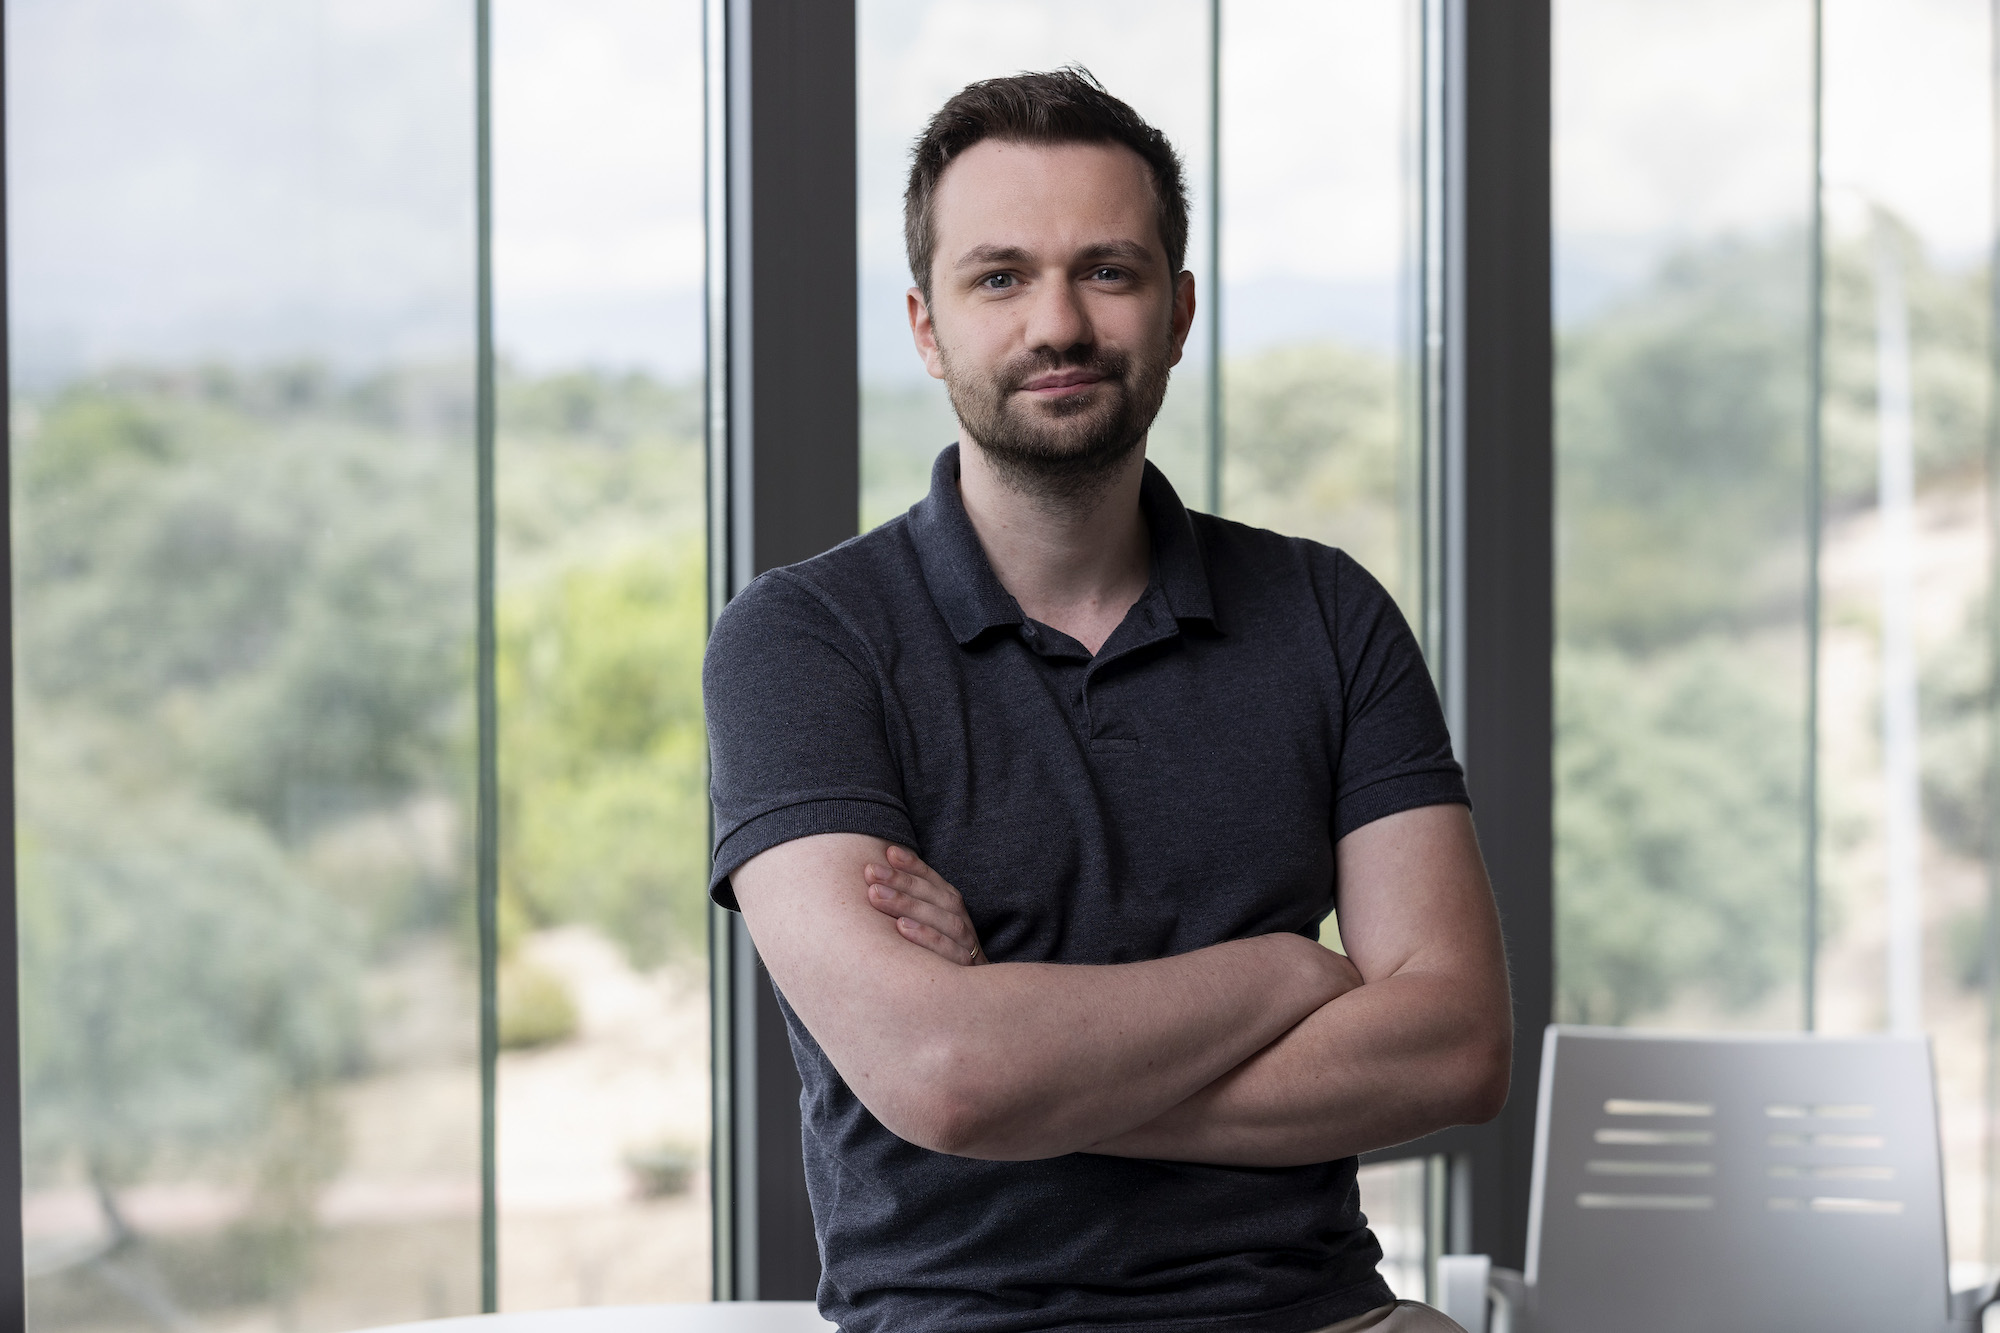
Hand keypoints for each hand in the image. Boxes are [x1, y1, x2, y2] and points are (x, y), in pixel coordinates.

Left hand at [864, 845, 984, 966]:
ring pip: (945, 921)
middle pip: (938, 899)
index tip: (888, 852)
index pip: (936, 884)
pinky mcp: (967, 975)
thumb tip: (877, 878)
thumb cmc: (936, 968)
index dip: (914, 866)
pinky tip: (900, 929)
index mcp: (954, 914)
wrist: (970, 1012)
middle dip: (903, 883)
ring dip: (910, 904)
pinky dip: (927, 938)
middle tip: (871, 873)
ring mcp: (968, 951)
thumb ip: (911, 910)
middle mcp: (964, 928)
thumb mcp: (927, 935)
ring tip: (877, 895)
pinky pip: (950, 954)